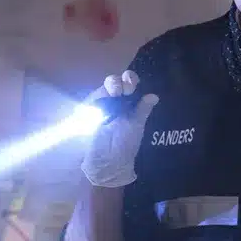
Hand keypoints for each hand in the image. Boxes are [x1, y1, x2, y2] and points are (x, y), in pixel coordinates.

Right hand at [81, 70, 157, 188]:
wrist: (108, 161)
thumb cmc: (124, 144)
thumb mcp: (136, 126)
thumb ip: (143, 110)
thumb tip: (154, 95)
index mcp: (127, 102)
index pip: (128, 84)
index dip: (130, 79)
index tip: (131, 84)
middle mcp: (113, 101)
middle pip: (113, 82)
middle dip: (118, 82)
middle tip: (125, 89)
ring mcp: (99, 106)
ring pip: (101, 89)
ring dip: (108, 88)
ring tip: (114, 93)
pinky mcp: (86, 113)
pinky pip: (89, 101)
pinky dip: (95, 99)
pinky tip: (101, 101)